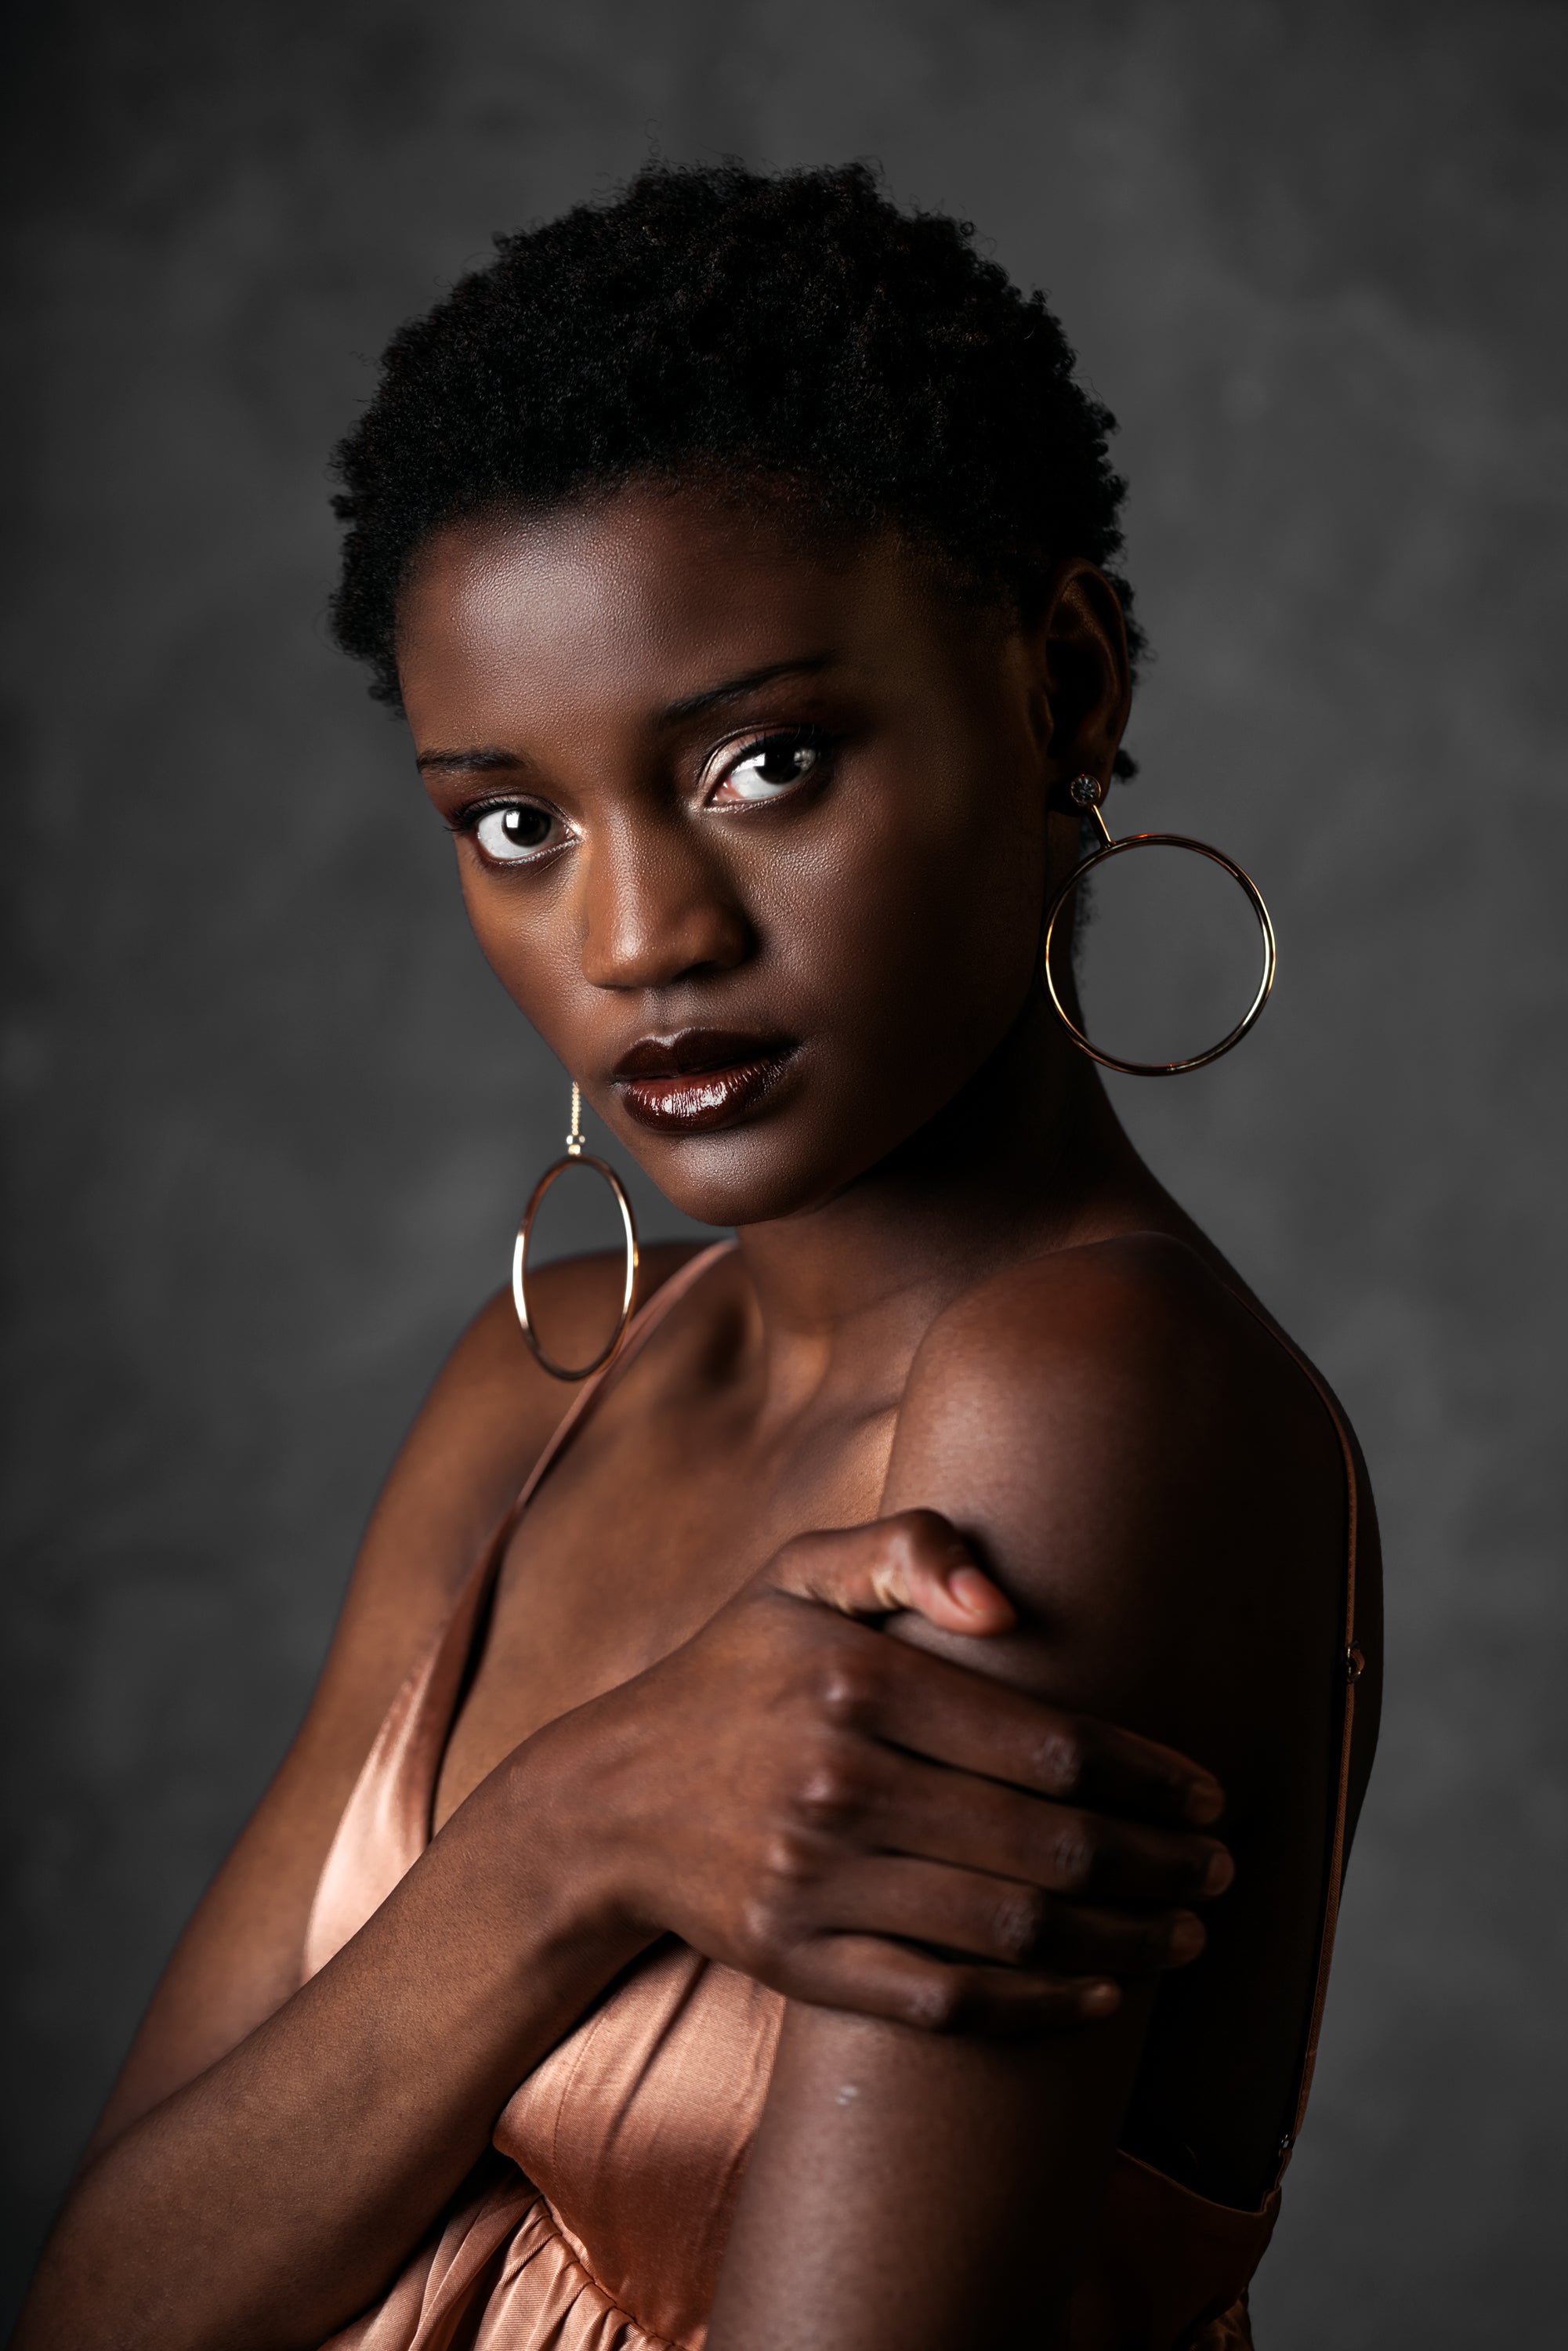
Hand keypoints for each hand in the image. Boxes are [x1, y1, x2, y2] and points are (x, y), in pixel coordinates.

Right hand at [553, 1509, 1232, 2033]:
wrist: (607, 1800)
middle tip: (1221, 1869)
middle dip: (1156, 1863)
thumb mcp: (797, 1572)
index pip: (1044, 1740)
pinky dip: (1034, 2008)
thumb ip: (905, 1548)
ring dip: (1121, 1941)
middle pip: (1043, 1845)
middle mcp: (837, 1785)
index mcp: (854, 1683)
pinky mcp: (795, 1960)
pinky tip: (1097, 1995)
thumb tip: (1008, 1600)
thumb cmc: (732, 1672)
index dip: (1146, 1774)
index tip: (1209, 1791)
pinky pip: (940, 2001)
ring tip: (1187, 1933)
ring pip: (1007, 1931)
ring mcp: (813, 1883)